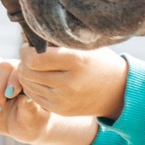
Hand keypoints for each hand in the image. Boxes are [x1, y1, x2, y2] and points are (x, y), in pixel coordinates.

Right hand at [0, 57, 68, 144]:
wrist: (19, 125)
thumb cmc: (31, 122)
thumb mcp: (32, 119)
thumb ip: (29, 109)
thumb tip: (26, 98)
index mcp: (30, 78)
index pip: (20, 70)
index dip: (12, 80)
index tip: (9, 96)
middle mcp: (15, 71)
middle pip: (3, 65)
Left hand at [11, 42, 128, 119]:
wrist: (120, 91)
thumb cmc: (98, 61)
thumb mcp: (83, 45)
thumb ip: (56, 40)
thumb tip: (26, 34)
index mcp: (76, 61)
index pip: (33, 58)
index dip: (26, 50)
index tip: (30, 46)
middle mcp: (70, 83)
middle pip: (27, 71)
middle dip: (24, 62)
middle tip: (32, 57)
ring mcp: (65, 99)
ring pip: (27, 84)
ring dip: (27, 74)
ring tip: (38, 68)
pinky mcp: (61, 110)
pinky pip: (33, 96)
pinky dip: (32, 86)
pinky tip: (42, 79)